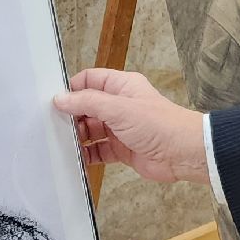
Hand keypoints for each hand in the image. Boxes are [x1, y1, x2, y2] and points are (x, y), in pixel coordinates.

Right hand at [54, 68, 209, 183]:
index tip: (55, 100)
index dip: (72, 88)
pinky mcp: (123, 149)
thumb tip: (62, 98)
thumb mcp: (119, 108)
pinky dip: (87, 154)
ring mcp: (121, 128)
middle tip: (55, 126)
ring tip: (63, 143)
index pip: (90, 80)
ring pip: (91, 130)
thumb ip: (88, 102)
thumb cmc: (161, 124)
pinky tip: (76, 158)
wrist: (184, 153)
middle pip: (87, 107)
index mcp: (122, 86)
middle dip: (72, 116)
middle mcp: (121, 105)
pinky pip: (98, 150)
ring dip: (77, 137)